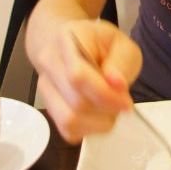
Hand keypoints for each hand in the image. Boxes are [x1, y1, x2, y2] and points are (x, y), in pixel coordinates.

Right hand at [33, 18, 142, 142]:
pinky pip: (67, 129)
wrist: (68, 45)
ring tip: (111, 110)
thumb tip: (116, 84)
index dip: (105, 94)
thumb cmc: (99, 44)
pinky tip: (99, 116)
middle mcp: (48, 62)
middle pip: (75, 101)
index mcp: (67, 40)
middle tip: (123, 103)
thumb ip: (122, 62)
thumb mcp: (121, 43)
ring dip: (98, 122)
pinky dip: (88, 129)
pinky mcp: (47, 107)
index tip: (126, 101)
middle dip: (106, 109)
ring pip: (68, 119)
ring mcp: (44, 86)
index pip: (78, 76)